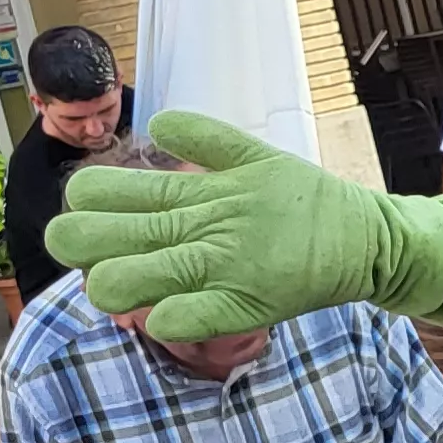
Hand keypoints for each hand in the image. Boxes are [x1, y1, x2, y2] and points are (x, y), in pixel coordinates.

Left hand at [52, 110, 442, 341]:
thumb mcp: (257, 156)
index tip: (93, 217)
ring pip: (123, 280)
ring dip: (108, 286)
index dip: (81, 206)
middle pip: (96, 235)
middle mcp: (198, 228)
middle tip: (87, 250)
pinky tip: (163, 315)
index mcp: (194, 193)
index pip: (100, 191)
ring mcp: (217, 267)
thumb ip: (206, 139)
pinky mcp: (243, 304)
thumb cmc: (307, 205)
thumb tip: (158, 123)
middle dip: (75, 243)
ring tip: (120, 285)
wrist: (368, 243)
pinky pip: (181, 319)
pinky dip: (162, 319)